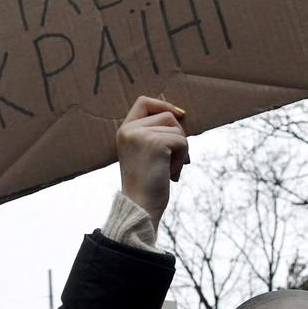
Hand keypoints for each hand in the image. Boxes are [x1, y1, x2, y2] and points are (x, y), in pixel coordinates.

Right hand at [116, 96, 188, 226]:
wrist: (141, 206)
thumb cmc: (147, 184)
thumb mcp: (146, 153)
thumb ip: (155, 134)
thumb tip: (180, 114)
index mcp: (124, 131)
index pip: (144, 102)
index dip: (163, 104)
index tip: (180, 114)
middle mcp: (129, 130)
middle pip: (167, 116)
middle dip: (177, 137)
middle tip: (171, 162)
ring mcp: (140, 135)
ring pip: (177, 129)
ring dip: (181, 150)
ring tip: (168, 169)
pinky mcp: (155, 143)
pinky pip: (182, 141)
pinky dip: (182, 159)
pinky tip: (171, 174)